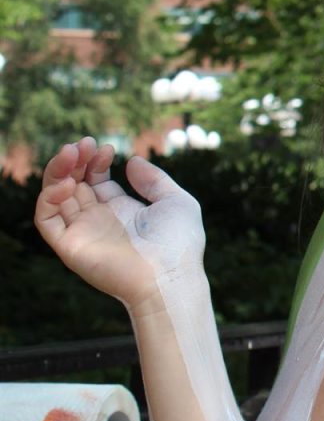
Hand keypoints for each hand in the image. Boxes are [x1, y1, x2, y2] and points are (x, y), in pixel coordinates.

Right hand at [34, 138, 205, 308]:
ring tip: (71, 152)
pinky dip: (49, 198)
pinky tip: (68, 183)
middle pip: (74, 184)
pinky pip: (47, 220)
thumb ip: (154, 180)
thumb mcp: (176, 201)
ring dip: (58, 172)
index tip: (106, 147)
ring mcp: (83, 232)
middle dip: (75, 160)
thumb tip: (132, 161)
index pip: (96, 180)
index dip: (96, 161)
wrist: (170, 277)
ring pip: (56, 196)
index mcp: (122, 210)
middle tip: (82, 143)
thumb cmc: (178, 243)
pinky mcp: (70, 246)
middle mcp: (99, 220)